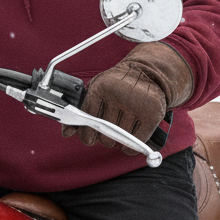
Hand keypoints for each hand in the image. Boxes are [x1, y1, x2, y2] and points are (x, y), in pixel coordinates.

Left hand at [62, 42, 192, 154]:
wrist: (147, 72)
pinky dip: (130, 147)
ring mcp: (137, 105)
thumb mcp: (97, 90)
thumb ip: (81, 110)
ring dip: (117, 141)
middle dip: (103, 137)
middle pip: (104, 134)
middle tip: (107, 131)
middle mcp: (119, 95)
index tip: (89, 137)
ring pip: (120, 140)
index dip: (86, 132)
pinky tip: (129, 139)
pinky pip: (136, 143)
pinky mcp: (152, 114)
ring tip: (119, 130)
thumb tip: (66, 133)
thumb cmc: (117, 85)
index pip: (87, 118)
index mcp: (101, 87)